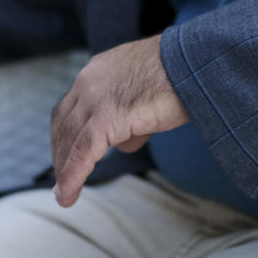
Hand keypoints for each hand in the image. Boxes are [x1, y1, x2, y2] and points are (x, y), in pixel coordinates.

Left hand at [50, 33, 188, 206]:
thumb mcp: (147, 93)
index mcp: (98, 71)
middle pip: (64, 123)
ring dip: (64, 169)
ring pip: (70, 140)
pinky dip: (73, 176)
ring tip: (64, 195)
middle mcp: (89, 81)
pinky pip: (83, 153)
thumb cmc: (183, 75)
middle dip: (61, 153)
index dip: (66, 134)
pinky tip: (69, 196)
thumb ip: (130, 116)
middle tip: (62, 179)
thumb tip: (123, 142)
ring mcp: (95, 97)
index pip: (72, 106)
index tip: (67, 154)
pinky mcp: (106, 116)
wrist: (196, 62)